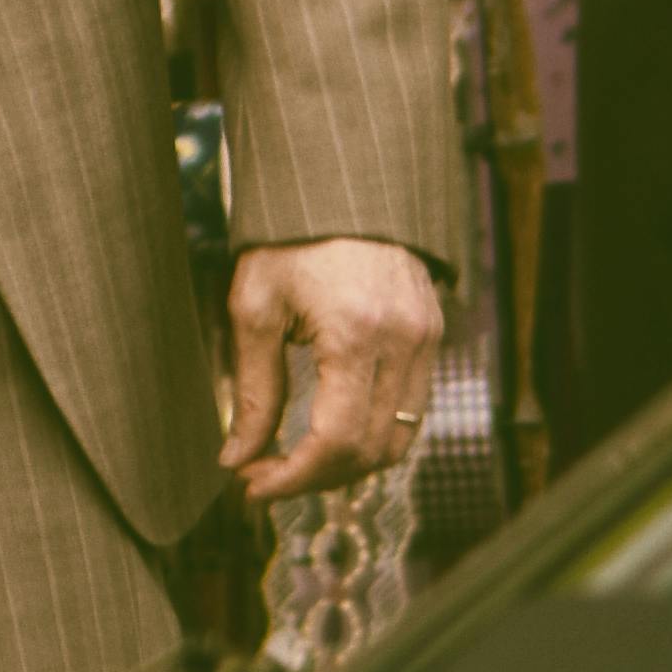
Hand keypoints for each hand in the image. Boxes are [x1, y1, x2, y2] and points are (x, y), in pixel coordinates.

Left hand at [222, 239, 448, 504]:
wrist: (339, 184)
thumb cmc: (288, 237)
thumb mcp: (254, 307)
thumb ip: (253, 391)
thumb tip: (237, 458)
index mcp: (356, 330)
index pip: (338, 440)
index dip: (295, 478)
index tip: (254, 486)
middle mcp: (404, 339)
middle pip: (372, 450)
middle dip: (316, 477)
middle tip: (265, 476)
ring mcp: (427, 337)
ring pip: (400, 439)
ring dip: (347, 464)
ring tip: (295, 460)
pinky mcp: (433, 334)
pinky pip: (412, 409)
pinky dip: (373, 433)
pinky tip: (330, 429)